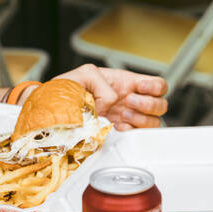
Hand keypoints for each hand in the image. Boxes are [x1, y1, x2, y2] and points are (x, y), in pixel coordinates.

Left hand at [52, 64, 167, 129]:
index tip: (141, 89)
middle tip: (127, 103)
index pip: (157, 85)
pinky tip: (117, 127)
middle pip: (160, 105)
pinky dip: (131, 132)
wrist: (52, 107)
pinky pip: (135, 135)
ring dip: (140, 119)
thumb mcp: (84, 74)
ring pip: (152, 122)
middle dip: (147, 104)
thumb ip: (102, 84)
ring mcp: (125, 116)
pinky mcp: (116, 131)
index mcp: (125, 83)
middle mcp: (129, 100)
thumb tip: (112, 101)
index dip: (155, 88)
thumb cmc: (67, 88)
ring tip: (121, 116)